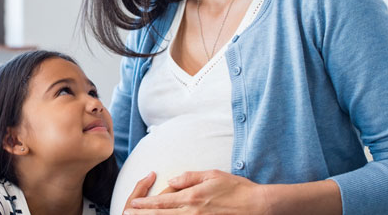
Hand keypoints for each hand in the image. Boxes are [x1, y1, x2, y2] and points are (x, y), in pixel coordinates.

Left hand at [124, 170, 269, 214]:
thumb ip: (190, 177)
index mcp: (192, 197)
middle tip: (128, 214)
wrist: (259, 207)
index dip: (145, 204)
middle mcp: (192, 212)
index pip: (162, 202)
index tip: (133, 204)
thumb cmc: (238, 189)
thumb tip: (172, 181)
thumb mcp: (212, 175)